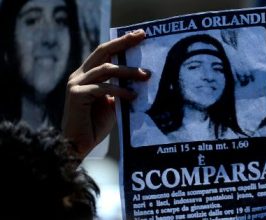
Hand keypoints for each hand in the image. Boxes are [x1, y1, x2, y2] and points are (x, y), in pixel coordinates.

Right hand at [62, 29, 149, 158]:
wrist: (78, 145)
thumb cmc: (95, 125)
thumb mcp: (112, 103)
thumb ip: (119, 89)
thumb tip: (140, 78)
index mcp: (87, 75)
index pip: (104, 52)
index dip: (121, 42)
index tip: (139, 35)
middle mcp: (79, 76)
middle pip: (103, 51)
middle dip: (123, 43)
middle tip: (141, 38)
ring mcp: (76, 84)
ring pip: (106, 69)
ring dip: (128, 71)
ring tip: (146, 76)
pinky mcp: (77, 95)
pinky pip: (103, 88)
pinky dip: (120, 91)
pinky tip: (132, 96)